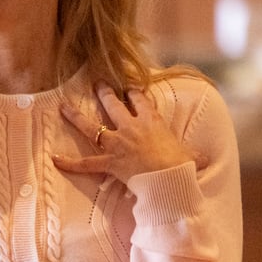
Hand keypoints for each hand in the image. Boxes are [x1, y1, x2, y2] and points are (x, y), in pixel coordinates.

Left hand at [55, 83, 207, 183]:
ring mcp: (117, 143)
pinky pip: (85, 163)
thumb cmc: (182, 165)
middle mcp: (131, 127)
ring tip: (63, 107)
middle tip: (96, 83)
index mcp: (151, 122)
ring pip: (91, 126)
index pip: (140, 99)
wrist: (169, 178)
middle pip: (112, 104)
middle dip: (103, 92)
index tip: (128, 85)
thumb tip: (206, 160)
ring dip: (75, 116)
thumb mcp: (193, 156)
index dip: (134, 90)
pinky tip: (55, 159)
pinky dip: (69, 163)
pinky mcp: (109, 162)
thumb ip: (196, 155)